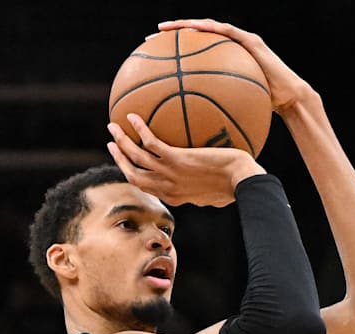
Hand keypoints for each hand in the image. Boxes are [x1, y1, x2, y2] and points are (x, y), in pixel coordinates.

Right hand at [106, 113, 264, 206]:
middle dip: (120, 159)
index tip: (128, 164)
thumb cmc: (238, 186)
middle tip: (111, 144)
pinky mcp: (176, 160)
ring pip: (136, 158)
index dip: (133, 174)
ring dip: (121, 142)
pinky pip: (151, 142)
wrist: (243, 181)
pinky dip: (139, 129)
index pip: (148, 187)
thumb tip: (213, 180)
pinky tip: (132, 116)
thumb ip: (207, 188)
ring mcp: (170, 173)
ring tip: (112, 126)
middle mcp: (167, 187)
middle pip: (133, 175)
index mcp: (175, 196)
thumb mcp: (218, 194)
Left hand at [157, 18, 314, 114]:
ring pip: (207, 28)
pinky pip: (226, 32)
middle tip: (147, 42)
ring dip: (185, 26)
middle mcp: (229, 51)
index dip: (171, 57)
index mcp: (223, 66)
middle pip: (195, 39)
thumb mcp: (231, 112)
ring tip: (163, 29)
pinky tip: (192, 29)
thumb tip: (189, 131)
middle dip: (171, 38)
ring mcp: (240, 43)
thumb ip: (211, 113)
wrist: (289, 99)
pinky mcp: (251, 41)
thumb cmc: (262, 109)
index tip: (150, 61)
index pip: (193, 57)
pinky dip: (209, 28)